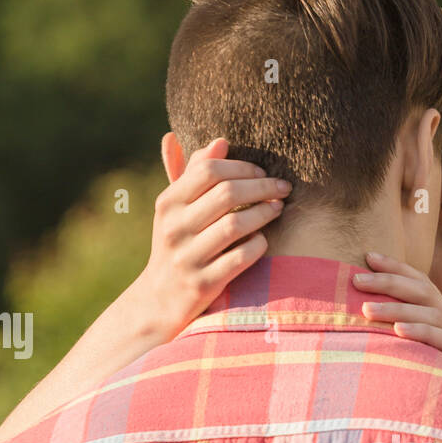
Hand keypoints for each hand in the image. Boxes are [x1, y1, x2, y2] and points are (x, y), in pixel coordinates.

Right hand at [136, 136, 290, 339]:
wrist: (159, 300)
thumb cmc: (177, 245)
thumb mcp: (175, 210)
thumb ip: (193, 174)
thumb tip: (220, 142)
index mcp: (168, 203)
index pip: (208, 170)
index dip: (242, 167)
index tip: (262, 172)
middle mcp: (174, 228)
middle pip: (227, 193)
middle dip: (262, 187)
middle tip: (282, 188)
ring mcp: (188, 257)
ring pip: (236, 225)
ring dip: (264, 213)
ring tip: (278, 209)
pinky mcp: (204, 284)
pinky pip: (241, 258)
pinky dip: (258, 245)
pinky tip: (264, 240)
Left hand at [354, 253, 441, 383]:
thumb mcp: (432, 357)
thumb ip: (412, 342)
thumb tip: (374, 332)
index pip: (422, 284)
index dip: (397, 268)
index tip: (368, 257)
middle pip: (423, 291)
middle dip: (389, 282)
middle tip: (356, 280)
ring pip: (430, 313)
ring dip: (395, 309)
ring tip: (366, 310)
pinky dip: (420, 332)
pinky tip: (398, 331)